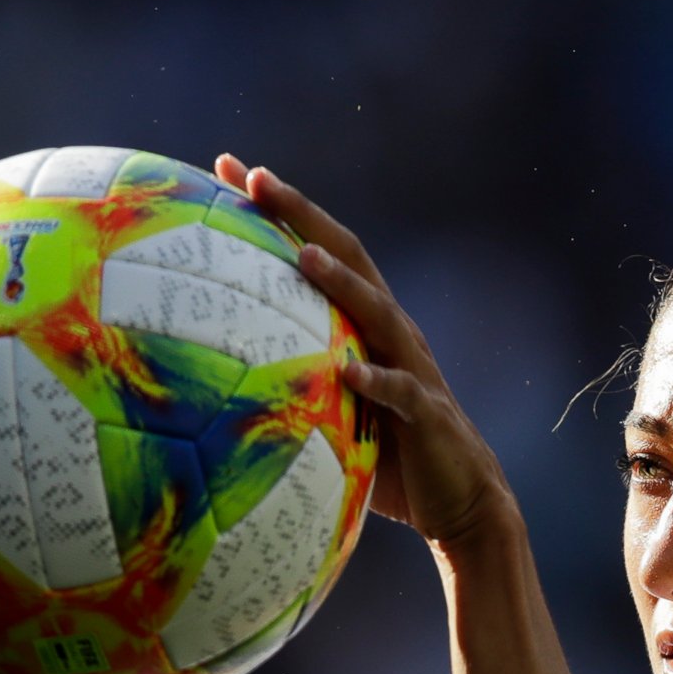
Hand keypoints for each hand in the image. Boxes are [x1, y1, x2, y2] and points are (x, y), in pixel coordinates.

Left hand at [215, 153, 520, 554]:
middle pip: (349, 256)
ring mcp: (413, 367)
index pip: (321, 249)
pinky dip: (375, 380)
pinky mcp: (427, 413)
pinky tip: (346, 372)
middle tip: (254, 177)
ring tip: (302, 255)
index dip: (279, 209)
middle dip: (302, 213)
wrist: (462, 503)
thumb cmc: (390, 461)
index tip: (228, 170)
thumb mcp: (334, 414)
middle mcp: (392, 332)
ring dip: (341, 281)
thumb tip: (209, 387)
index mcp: (367, 324)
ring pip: (376, 311)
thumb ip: (293, 387)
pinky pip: (400, 392)